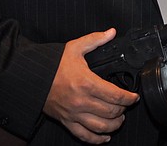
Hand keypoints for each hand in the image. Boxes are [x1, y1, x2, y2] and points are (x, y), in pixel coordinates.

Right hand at [43, 29, 138, 143]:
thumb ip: (95, 39)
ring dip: (114, 125)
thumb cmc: (53, 64)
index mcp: (87, 83)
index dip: (129, 98)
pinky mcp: (66, 121)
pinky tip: (105, 136)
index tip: (134, 97)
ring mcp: (73, 113)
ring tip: (120, 119)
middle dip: (123, 110)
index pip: (115, 96)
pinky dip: (96, 139)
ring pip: (100, 126)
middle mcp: (81, 101)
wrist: (31, 78)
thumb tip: (111, 32)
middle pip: (111, 112)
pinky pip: (83, 135)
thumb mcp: (75, 47)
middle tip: (127, 105)